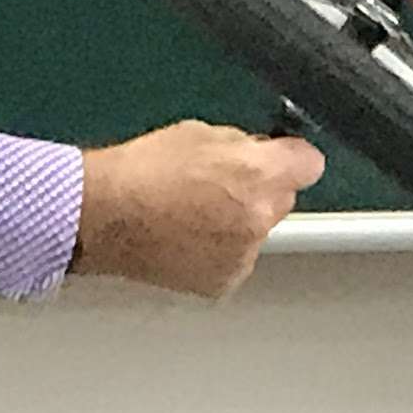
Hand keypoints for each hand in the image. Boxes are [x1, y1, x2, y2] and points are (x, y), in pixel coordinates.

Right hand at [73, 120, 325, 297]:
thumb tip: (260, 151)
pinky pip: (235, 259)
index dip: (292, 158)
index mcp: (257, 173)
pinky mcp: (225, 281)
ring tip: (192, 214)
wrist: (103, 216)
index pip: (309, 163)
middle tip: (219, 186)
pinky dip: (219, 250)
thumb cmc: (140, 171)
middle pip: (282, 199)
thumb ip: (242, 144)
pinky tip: (186, 238)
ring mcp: (243, 254)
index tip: (281, 159)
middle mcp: (258, 217)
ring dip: (238, 223)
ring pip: (258, 231)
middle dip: (260, 191)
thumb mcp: (199, 132)